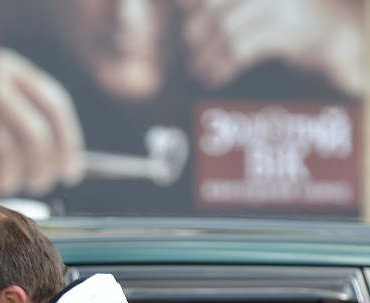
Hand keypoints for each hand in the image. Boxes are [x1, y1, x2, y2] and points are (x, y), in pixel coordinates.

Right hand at [0, 47, 84, 196]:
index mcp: (7, 68)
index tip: (72, 171)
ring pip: (7, 155)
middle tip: (41, 182)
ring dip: (15, 178)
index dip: (68, 143)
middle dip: (43, 168)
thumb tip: (63, 164)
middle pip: (36, 134)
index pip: (52, 104)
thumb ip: (20, 117)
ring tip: (9, 182)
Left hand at [179, 0, 361, 96]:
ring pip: (225, 31)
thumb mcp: (256, 5)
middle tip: (192, 55)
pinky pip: (240, 49)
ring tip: (200, 71)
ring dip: (207, 56)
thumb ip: (224, 6)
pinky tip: (215, 77)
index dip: (190, 4)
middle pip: (213, 7)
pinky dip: (222, 67)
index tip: (181, 15)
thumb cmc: (289, 19)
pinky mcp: (286, 28)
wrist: (340, 33)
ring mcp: (279, 3)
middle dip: (195, 33)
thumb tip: (179, 4)